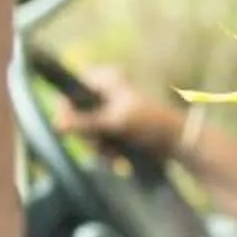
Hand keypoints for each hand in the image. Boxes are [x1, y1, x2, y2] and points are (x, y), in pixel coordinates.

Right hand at [51, 67, 187, 161]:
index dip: (66, 110)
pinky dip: (106, 150)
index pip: (69, 88)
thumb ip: (85, 122)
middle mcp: (104, 91)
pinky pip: (98, 140)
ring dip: (98, 146)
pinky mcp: (113, 128)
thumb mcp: (115, 122)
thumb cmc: (152, 124)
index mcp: (105, 78)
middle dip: (87, 134)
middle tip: (100, 144)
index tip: (69, 126)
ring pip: (84, 130)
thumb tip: (57, 123)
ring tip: (114, 154)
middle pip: (73, 114)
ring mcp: (108, 110)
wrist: (179, 142)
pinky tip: (118, 158)